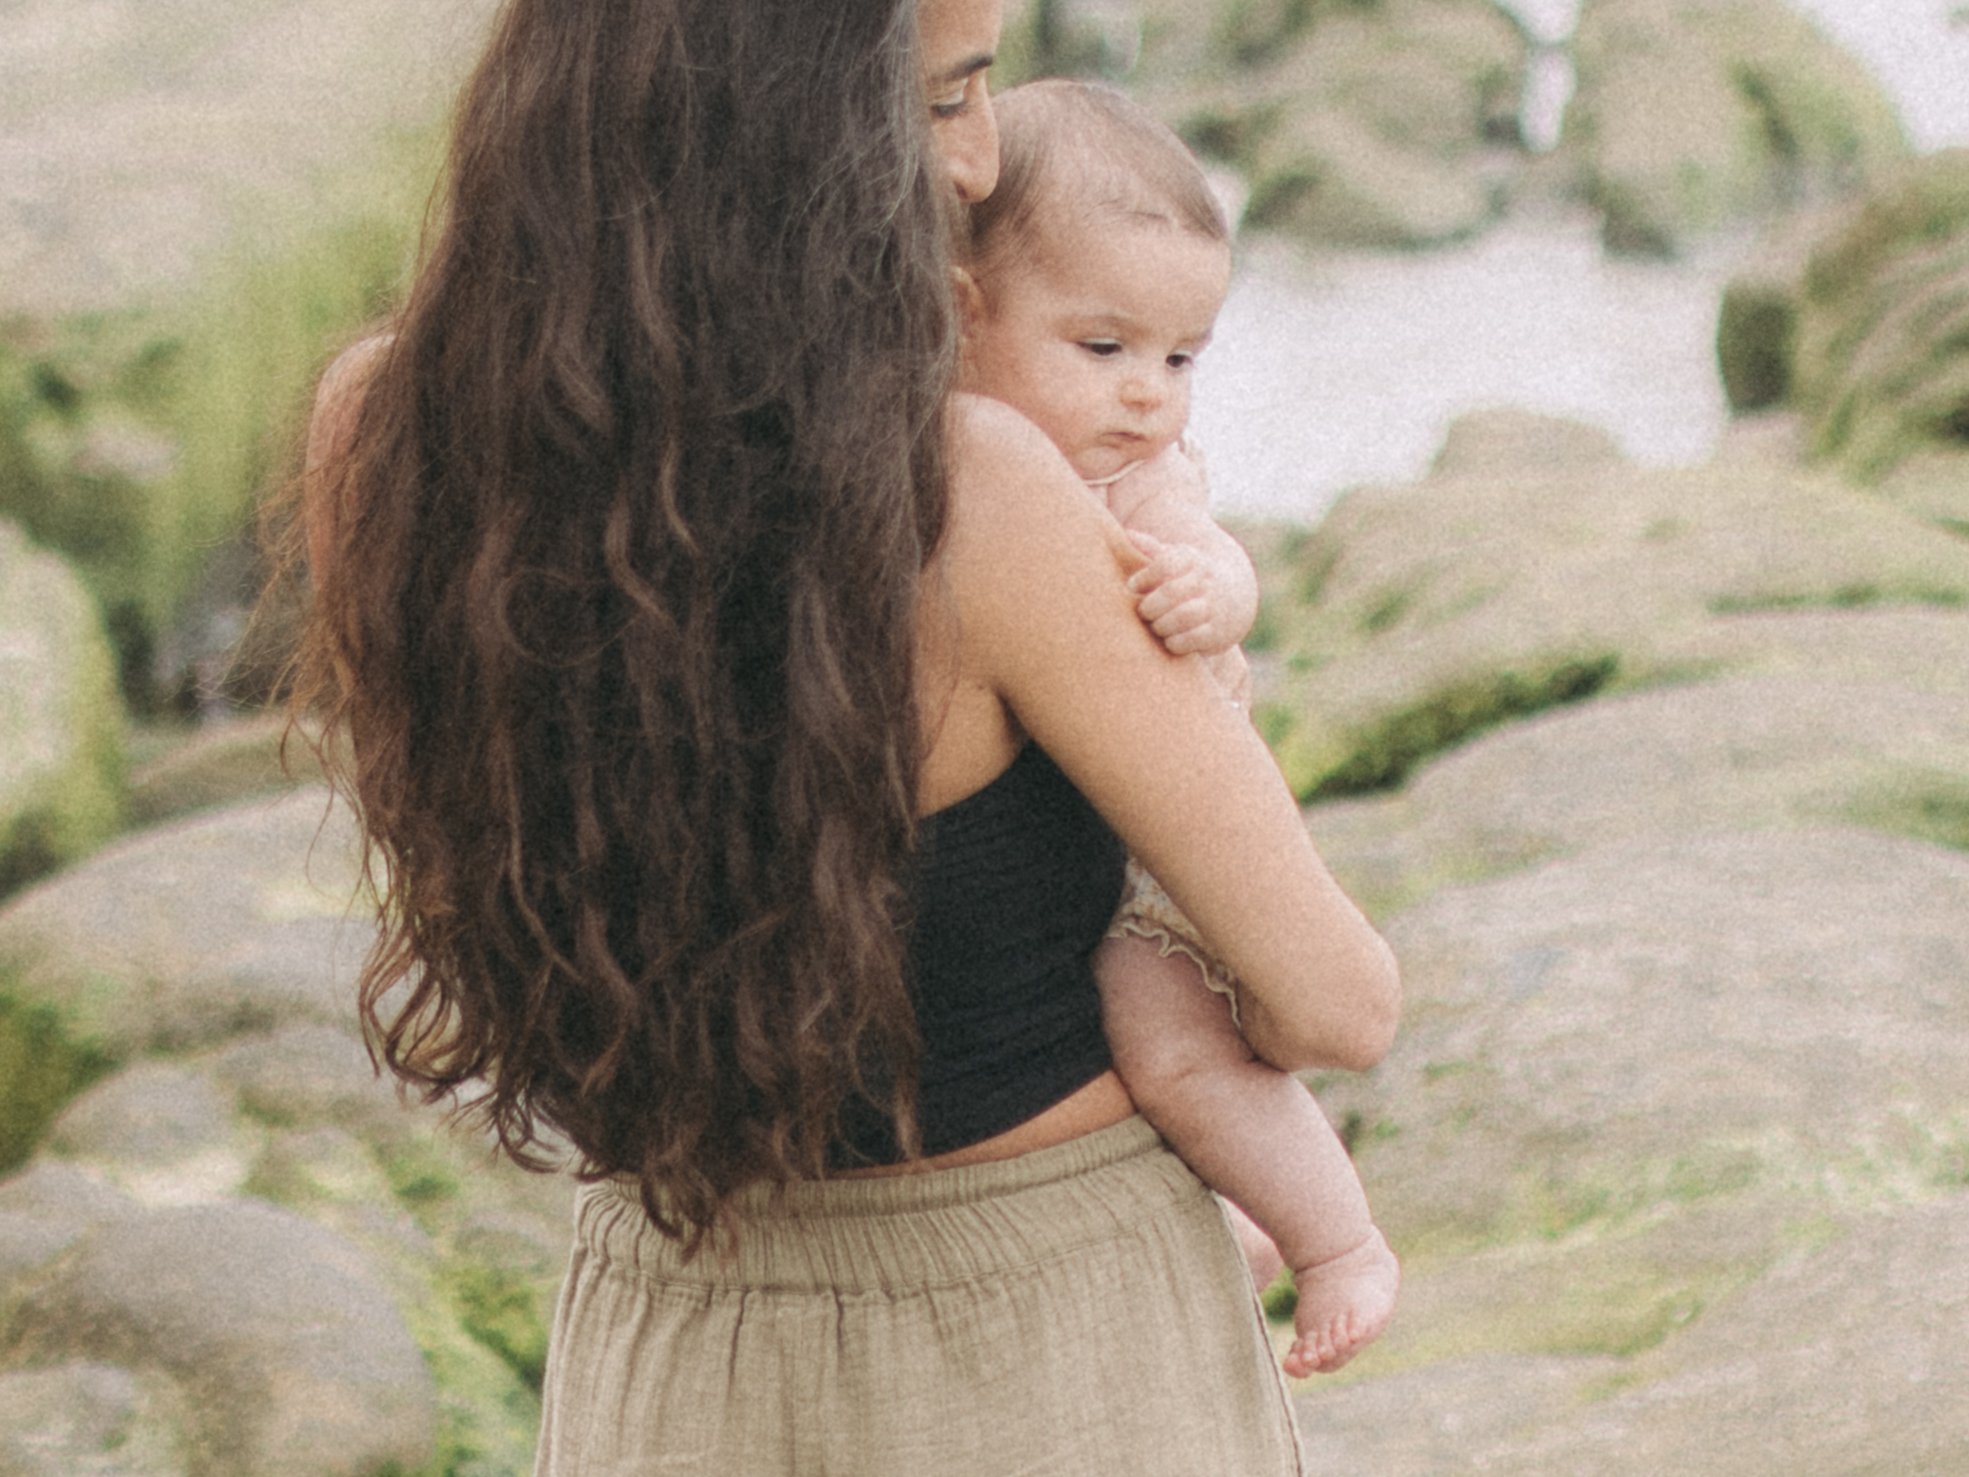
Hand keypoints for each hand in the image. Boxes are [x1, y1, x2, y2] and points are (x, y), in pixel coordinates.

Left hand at [1125, 530, 1238, 655]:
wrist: (1235, 596)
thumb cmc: (1190, 576)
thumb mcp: (1177, 558)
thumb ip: (1151, 549)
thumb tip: (1129, 535)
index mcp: (1191, 560)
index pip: (1164, 565)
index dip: (1143, 578)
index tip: (1132, 587)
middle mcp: (1204, 581)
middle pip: (1171, 592)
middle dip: (1150, 606)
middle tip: (1144, 612)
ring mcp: (1212, 607)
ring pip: (1183, 616)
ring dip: (1162, 625)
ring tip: (1156, 626)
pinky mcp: (1216, 632)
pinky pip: (1192, 640)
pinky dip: (1175, 643)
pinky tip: (1169, 640)